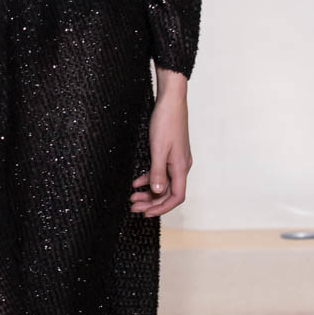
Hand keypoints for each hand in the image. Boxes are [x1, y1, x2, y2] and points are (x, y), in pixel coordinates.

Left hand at [130, 68, 192, 217]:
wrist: (170, 101)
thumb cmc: (166, 122)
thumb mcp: (158, 149)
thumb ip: (157, 172)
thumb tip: (157, 191)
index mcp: (181, 167)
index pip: (176, 196)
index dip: (162, 208)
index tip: (146, 213)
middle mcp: (181, 166)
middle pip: (168, 192)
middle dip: (151, 202)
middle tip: (133, 206)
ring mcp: (176, 159)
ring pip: (163, 183)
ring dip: (148, 192)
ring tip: (132, 197)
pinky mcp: (170, 153)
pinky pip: (160, 171)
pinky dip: (148, 178)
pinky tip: (136, 182)